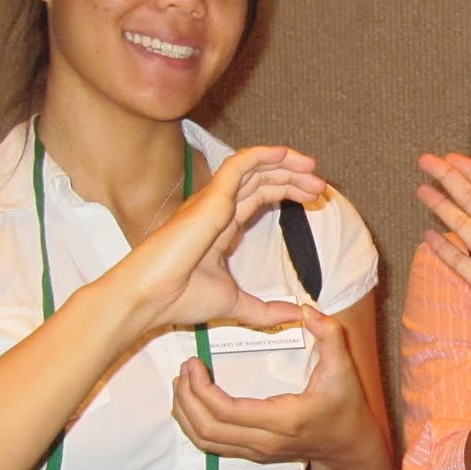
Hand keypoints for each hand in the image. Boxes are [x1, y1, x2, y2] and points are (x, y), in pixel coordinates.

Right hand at [109, 145, 326, 334]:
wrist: (150, 299)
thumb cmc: (179, 299)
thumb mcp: (236, 304)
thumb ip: (266, 309)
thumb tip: (295, 314)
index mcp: (222, 225)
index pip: (259, 196)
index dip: (287, 191)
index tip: (314, 198)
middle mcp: (217, 208)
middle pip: (261, 179)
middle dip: (293, 176)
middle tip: (321, 185)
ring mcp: (212, 201)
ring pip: (253, 168)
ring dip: (285, 163)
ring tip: (313, 169)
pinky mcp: (209, 199)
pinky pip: (238, 165)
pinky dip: (263, 155)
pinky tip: (286, 155)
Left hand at [171, 306, 378, 467]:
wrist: (348, 445)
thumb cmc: (345, 405)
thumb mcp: (343, 367)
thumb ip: (329, 335)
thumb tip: (306, 309)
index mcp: (283, 420)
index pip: (228, 412)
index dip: (202, 390)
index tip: (194, 363)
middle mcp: (265, 441)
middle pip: (208, 429)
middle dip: (187, 400)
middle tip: (184, 370)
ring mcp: (256, 452)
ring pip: (205, 442)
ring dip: (186, 415)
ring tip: (182, 385)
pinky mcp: (252, 454)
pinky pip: (212, 446)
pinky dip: (194, 426)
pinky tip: (191, 404)